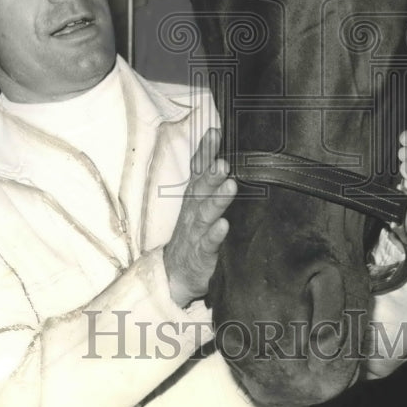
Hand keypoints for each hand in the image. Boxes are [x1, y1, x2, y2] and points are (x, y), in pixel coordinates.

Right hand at [164, 128, 235, 307]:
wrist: (176, 275)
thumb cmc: (194, 235)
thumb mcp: (199, 205)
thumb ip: (211, 183)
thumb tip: (226, 156)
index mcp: (193, 198)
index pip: (198, 170)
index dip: (205, 150)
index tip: (215, 131)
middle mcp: (193, 211)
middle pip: (201, 189)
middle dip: (211, 173)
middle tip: (223, 160)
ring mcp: (195, 233)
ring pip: (205, 213)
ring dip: (217, 199)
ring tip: (230, 185)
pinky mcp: (201, 254)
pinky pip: (208, 243)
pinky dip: (215, 234)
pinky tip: (224, 226)